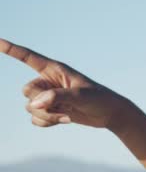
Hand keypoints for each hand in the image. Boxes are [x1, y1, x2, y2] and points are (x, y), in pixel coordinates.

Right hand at [0, 38, 128, 129]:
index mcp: (54, 69)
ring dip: (47, 115)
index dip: (11, 49)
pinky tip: (64, 120)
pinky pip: (35, 119)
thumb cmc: (98, 99)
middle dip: (41, 102)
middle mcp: (48, 82)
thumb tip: (34, 104)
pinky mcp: (51, 111)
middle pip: (26, 91)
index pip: (28, 57)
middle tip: (64, 106)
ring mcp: (48, 97)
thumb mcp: (80, 95)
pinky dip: (47, 122)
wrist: (109, 114)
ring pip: (30, 107)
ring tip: (68, 114)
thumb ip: (57, 97)